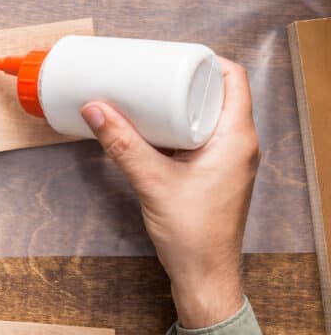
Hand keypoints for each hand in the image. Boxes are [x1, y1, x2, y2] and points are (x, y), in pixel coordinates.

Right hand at [81, 57, 258, 328]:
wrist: (204, 277)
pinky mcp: (213, 175)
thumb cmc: (193, 236)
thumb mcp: (152, 182)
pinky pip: (196, 140)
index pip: (233, 79)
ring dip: (177, 107)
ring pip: (205, 119)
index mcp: (236, 138)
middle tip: (150, 75)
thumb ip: (122, 145)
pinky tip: (149, 132)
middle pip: (217, 95)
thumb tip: (96, 109)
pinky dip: (175, 131)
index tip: (170, 57)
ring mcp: (227, 161)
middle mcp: (238, 145)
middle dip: (182, 82)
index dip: (203, 62)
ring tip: (145, 99)